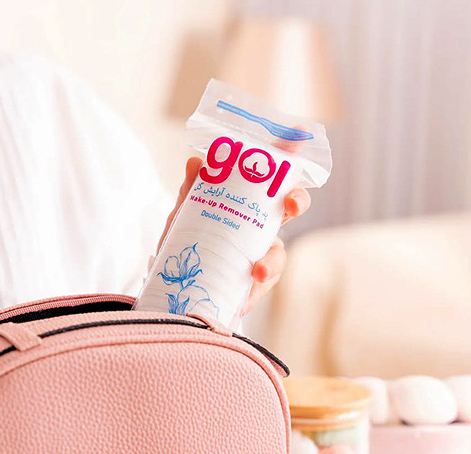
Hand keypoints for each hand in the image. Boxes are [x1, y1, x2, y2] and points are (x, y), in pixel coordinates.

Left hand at [159, 156, 310, 315]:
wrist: (173, 287)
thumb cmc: (185, 244)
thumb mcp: (183, 215)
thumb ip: (189, 192)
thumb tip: (195, 162)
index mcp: (247, 202)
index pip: (270, 174)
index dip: (287, 155)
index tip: (298, 135)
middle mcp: (261, 226)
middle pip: (290, 209)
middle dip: (298, 201)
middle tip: (292, 204)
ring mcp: (260, 255)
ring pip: (279, 254)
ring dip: (273, 261)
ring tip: (258, 272)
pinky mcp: (254, 286)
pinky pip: (261, 289)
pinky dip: (254, 294)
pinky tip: (243, 300)